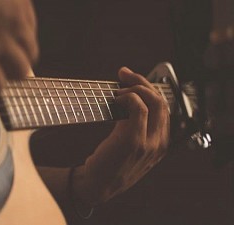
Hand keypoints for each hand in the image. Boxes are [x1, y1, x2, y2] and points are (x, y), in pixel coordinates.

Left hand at [73, 67, 169, 204]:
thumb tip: (129, 100)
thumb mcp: (131, 149)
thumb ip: (137, 129)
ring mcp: (148, 142)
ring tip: (119, 87)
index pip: (164, 108)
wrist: (97, 186)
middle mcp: (160, 143)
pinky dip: (128, 97)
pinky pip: (138, 107)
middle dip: (144, 82)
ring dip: (136, 87)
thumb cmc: (109, 165)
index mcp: (161, 145)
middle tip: (125, 74)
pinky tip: (116, 99)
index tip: (132, 80)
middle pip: (162, 101)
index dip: (149, 89)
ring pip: (153, 101)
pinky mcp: (133, 140)